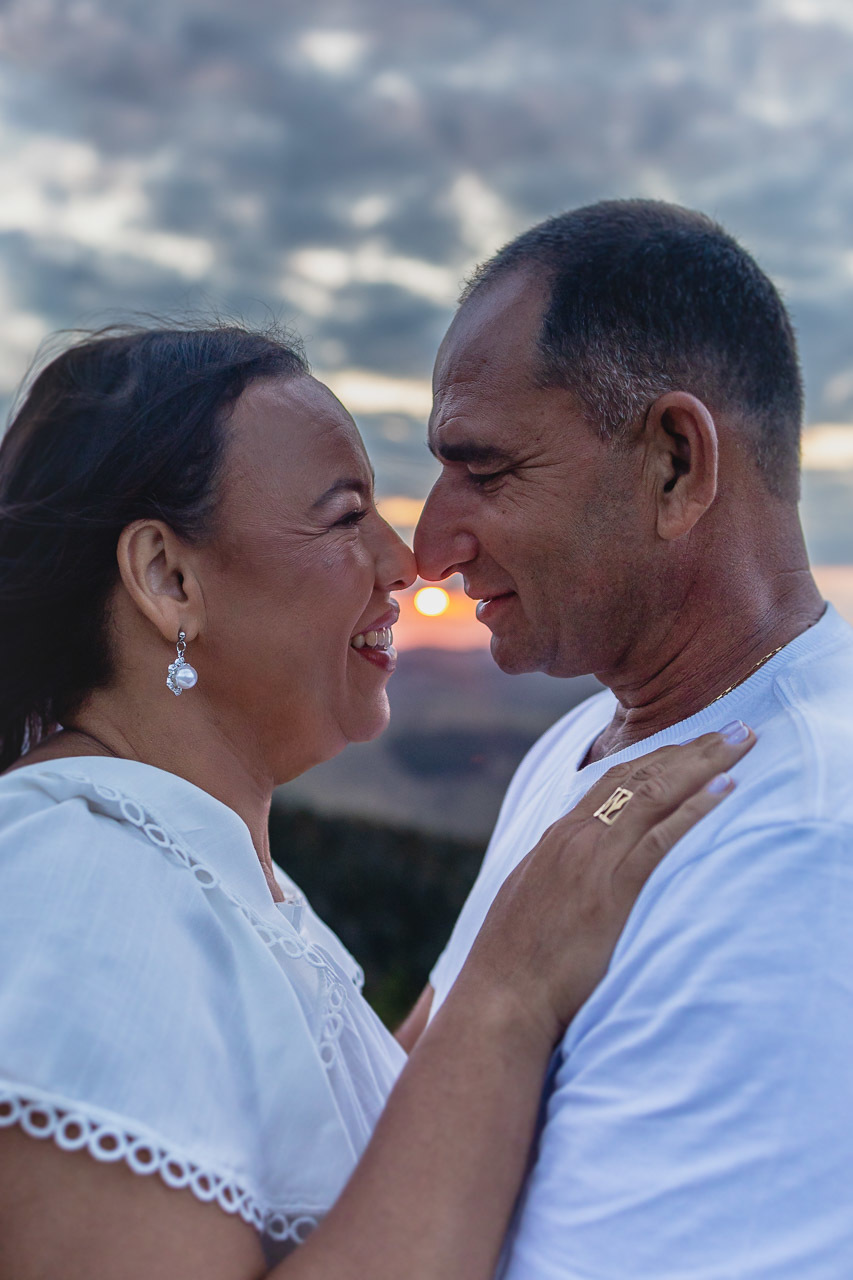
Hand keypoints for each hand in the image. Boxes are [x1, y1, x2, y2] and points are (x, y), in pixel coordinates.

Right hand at [463, 726, 755, 1046]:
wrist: (502, 997)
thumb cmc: (517, 964)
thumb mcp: (533, 903)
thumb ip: (560, 877)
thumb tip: (579, 875)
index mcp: (558, 837)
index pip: (614, 779)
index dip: (658, 756)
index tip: (692, 742)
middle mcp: (576, 836)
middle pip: (641, 774)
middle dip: (692, 746)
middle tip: (734, 726)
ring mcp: (593, 859)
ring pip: (655, 793)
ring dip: (704, 763)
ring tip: (742, 741)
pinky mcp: (611, 889)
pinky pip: (662, 838)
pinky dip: (696, 809)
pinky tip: (726, 789)